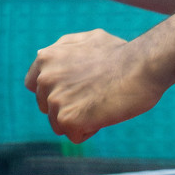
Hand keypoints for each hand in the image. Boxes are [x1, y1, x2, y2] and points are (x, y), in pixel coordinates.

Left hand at [24, 30, 165, 142]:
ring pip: (60, 124)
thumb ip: (63, 49)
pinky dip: (90, 130)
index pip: (33, 85)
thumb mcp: (87, 39)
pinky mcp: (67, 119)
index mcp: (46, 58)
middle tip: (94, 95)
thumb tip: (50, 57)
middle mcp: (45, 78)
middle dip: (68, 106)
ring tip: (100, 103)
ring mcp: (55, 99)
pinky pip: (75, 136)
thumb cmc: (120, 53)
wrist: (141, 65)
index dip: (54, 91)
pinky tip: (104, 113)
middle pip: (47, 108)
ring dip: (80, 120)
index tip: (73, 90)